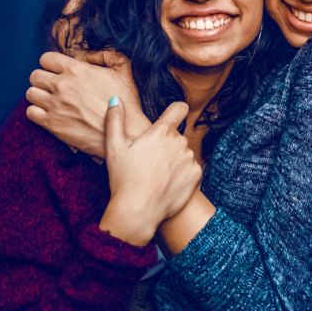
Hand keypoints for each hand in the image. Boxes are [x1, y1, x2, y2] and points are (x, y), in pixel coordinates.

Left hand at [26, 51, 148, 156]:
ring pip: (30, 93)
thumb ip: (105, 55)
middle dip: (44, 78)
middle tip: (55, 86)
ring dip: (39, 95)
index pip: (46, 59)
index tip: (59, 71)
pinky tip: (50, 113)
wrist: (125, 134)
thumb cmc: (127, 101)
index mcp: (77, 70)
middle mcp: (62, 86)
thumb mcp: (124, 69)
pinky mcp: (52, 124)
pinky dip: (37, 112)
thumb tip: (87, 54)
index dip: (52, 64)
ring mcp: (55, 105)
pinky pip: (30, 112)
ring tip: (52, 99)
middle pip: (35, 75)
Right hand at [99, 99, 201, 245]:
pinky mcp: (197, 175)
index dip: (176, 110)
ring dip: (175, 159)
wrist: (139, 211)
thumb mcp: (114, 147)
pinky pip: (191, 169)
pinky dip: (183, 174)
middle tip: (150, 160)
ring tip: (158, 175)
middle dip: (167, 143)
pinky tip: (168, 184)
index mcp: (161, 131)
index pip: (179, 108)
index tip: (172, 116)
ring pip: (184, 153)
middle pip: (177, 136)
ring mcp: (190, 159)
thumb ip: (115, 120)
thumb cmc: (124, 178)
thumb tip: (115, 99)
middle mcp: (180, 142)